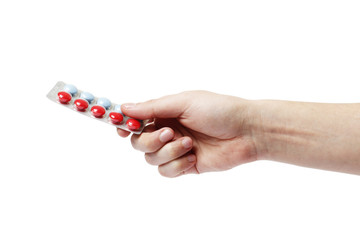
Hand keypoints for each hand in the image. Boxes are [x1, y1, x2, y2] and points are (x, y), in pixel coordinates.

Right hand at [117, 91, 257, 176]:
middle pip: (138, 142)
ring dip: (168, 152)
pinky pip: (166, 171)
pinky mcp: (185, 165)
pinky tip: (193, 157)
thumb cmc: (218, 110)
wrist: (246, 131)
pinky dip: (177, 165)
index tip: (122, 128)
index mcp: (165, 113)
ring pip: (151, 158)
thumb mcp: (183, 103)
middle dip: (150, 140)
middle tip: (169, 133)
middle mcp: (167, 131)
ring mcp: (175, 149)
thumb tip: (124, 108)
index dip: (126, 125)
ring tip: (190, 143)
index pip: (136, 120)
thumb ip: (153, 107)